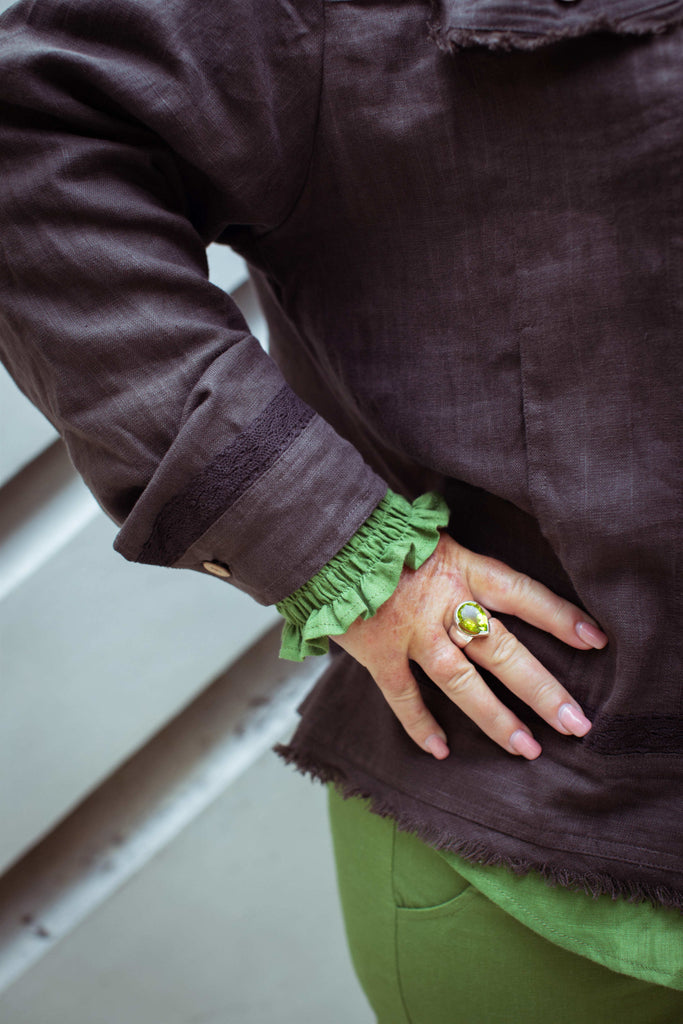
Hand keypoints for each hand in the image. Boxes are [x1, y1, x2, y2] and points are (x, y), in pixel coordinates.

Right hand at [334, 532, 606, 760]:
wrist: (323, 536)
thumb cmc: (380, 534)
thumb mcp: (430, 536)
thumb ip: (461, 564)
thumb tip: (491, 587)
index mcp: (461, 568)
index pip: (522, 593)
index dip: (559, 617)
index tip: (595, 640)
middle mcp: (443, 603)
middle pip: (503, 650)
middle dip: (542, 689)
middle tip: (577, 722)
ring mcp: (411, 632)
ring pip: (462, 681)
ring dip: (496, 717)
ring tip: (527, 747)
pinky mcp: (377, 652)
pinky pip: (403, 696)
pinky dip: (420, 725)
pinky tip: (442, 750)